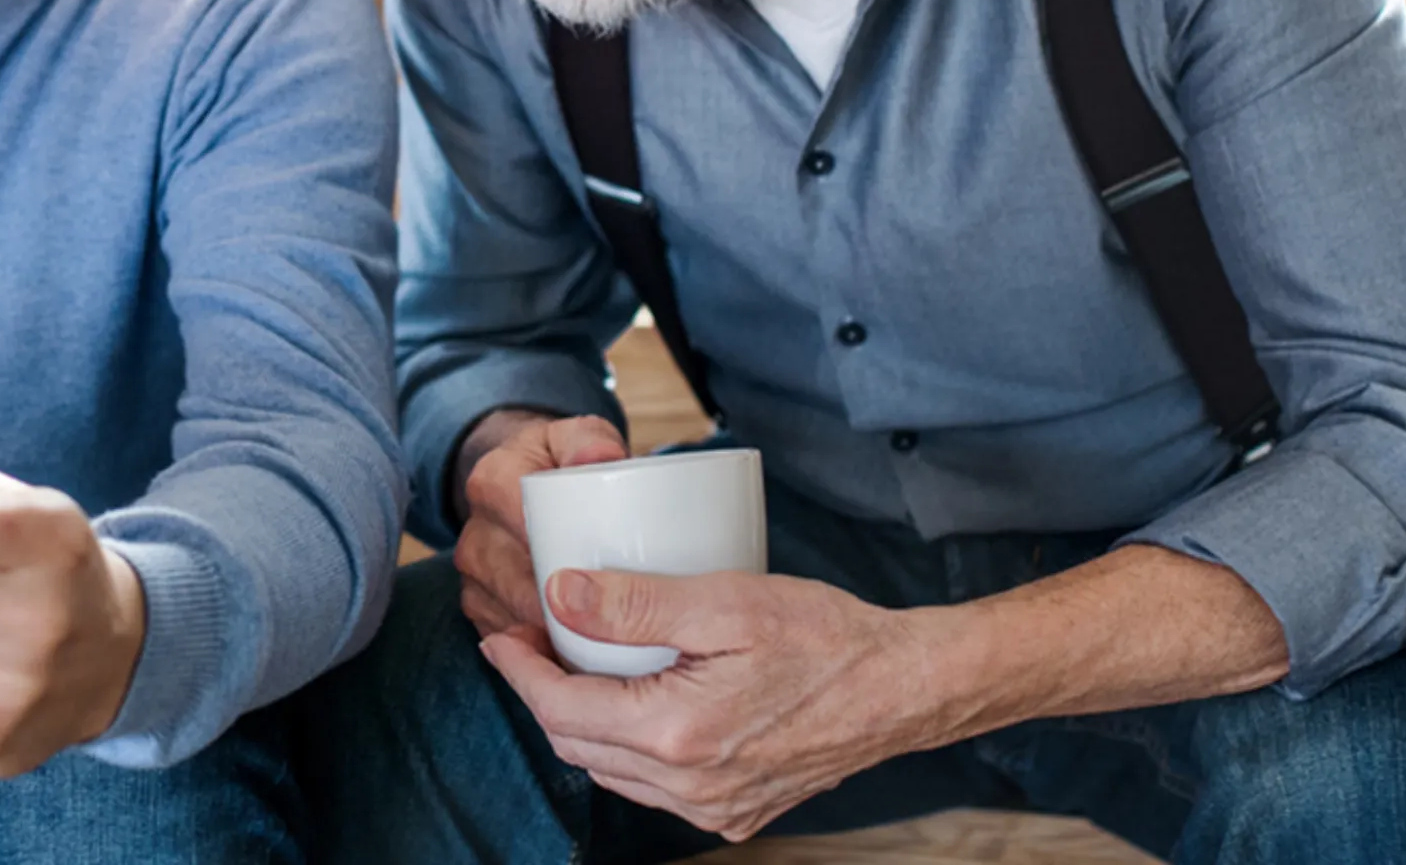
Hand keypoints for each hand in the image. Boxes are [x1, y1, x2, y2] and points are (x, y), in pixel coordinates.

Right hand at [450, 409, 627, 638]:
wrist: (523, 483)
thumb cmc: (561, 464)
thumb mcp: (579, 437)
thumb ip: (591, 440)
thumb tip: (601, 457)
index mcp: (491, 481)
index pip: (521, 522)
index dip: (559, 550)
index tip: (604, 569)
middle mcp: (473, 531)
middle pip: (518, 580)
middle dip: (565, 604)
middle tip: (619, 618)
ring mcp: (472, 574)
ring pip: (512, 615)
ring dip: (554, 632)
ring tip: (603, 639)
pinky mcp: (477, 605)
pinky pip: (507, 638)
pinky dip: (539, 650)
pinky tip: (573, 652)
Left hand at [478, 567, 943, 842]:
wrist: (903, 687)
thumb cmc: (825, 637)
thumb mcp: (726, 602)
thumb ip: (636, 604)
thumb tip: (558, 594)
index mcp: (678, 736)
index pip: (560, 711)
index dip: (520, 670)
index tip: (502, 634)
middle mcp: (689, 787)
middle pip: (578, 745)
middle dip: (543, 695)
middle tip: (533, 641)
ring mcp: (714, 808)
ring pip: (614, 771)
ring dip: (583, 722)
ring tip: (576, 666)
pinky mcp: (736, 811)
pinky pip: (656, 787)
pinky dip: (629, 747)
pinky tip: (635, 704)